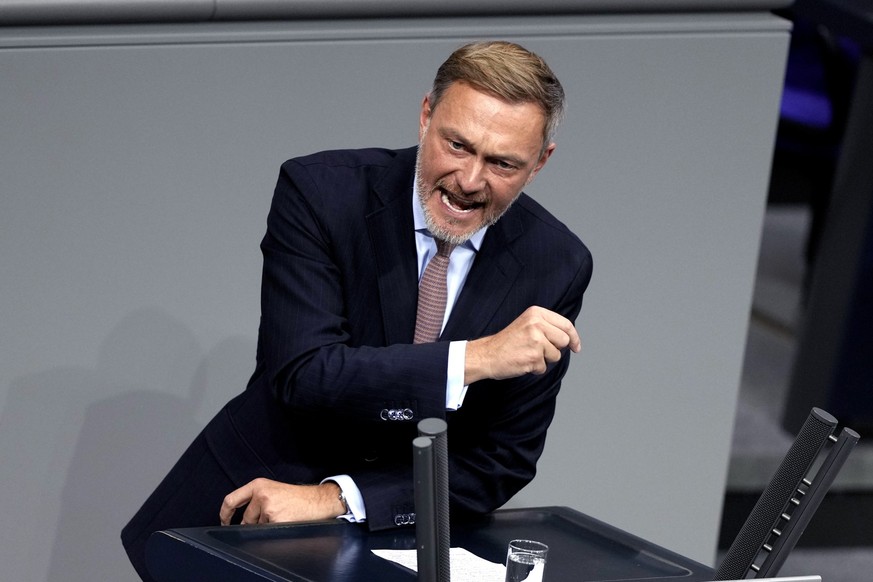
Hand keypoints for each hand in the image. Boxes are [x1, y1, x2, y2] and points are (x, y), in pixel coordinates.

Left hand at [219, 478, 345, 525]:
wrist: (317, 501)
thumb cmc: (297, 497)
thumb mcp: (273, 489)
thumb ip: (255, 499)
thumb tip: (239, 519)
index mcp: (258, 485)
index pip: (231, 500)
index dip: (224, 514)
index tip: (224, 521)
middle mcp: (261, 495)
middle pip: (246, 519)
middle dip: (253, 524)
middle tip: (270, 518)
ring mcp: (268, 508)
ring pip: (256, 527)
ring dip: (265, 526)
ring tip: (282, 516)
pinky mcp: (276, 520)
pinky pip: (267, 532)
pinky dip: (274, 530)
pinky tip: (285, 521)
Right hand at [464, 306, 580, 383]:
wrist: (487, 354)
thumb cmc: (507, 342)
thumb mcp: (527, 324)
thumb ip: (546, 326)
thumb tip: (570, 338)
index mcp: (536, 313)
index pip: (565, 324)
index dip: (574, 337)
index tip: (576, 346)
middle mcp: (537, 324)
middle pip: (564, 340)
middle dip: (556, 349)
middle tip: (539, 350)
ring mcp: (535, 340)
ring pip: (556, 355)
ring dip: (544, 360)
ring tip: (527, 354)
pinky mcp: (533, 357)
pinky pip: (544, 367)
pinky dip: (535, 368)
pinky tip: (522, 361)